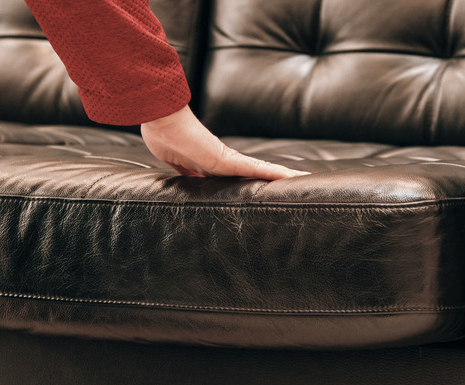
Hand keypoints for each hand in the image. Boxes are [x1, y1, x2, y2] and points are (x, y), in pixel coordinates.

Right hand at [141, 105, 307, 179]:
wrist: (162, 120)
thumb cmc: (164, 136)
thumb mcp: (177, 162)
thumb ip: (188, 171)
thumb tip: (192, 182)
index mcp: (214, 164)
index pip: (242, 175)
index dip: (256, 180)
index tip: (268, 186)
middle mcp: (226, 162)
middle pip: (257, 172)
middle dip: (276, 177)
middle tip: (297, 179)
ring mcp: (229, 160)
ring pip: (262, 171)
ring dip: (282, 175)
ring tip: (302, 177)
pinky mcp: (228, 160)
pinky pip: (256, 169)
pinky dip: (274, 174)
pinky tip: (291, 177)